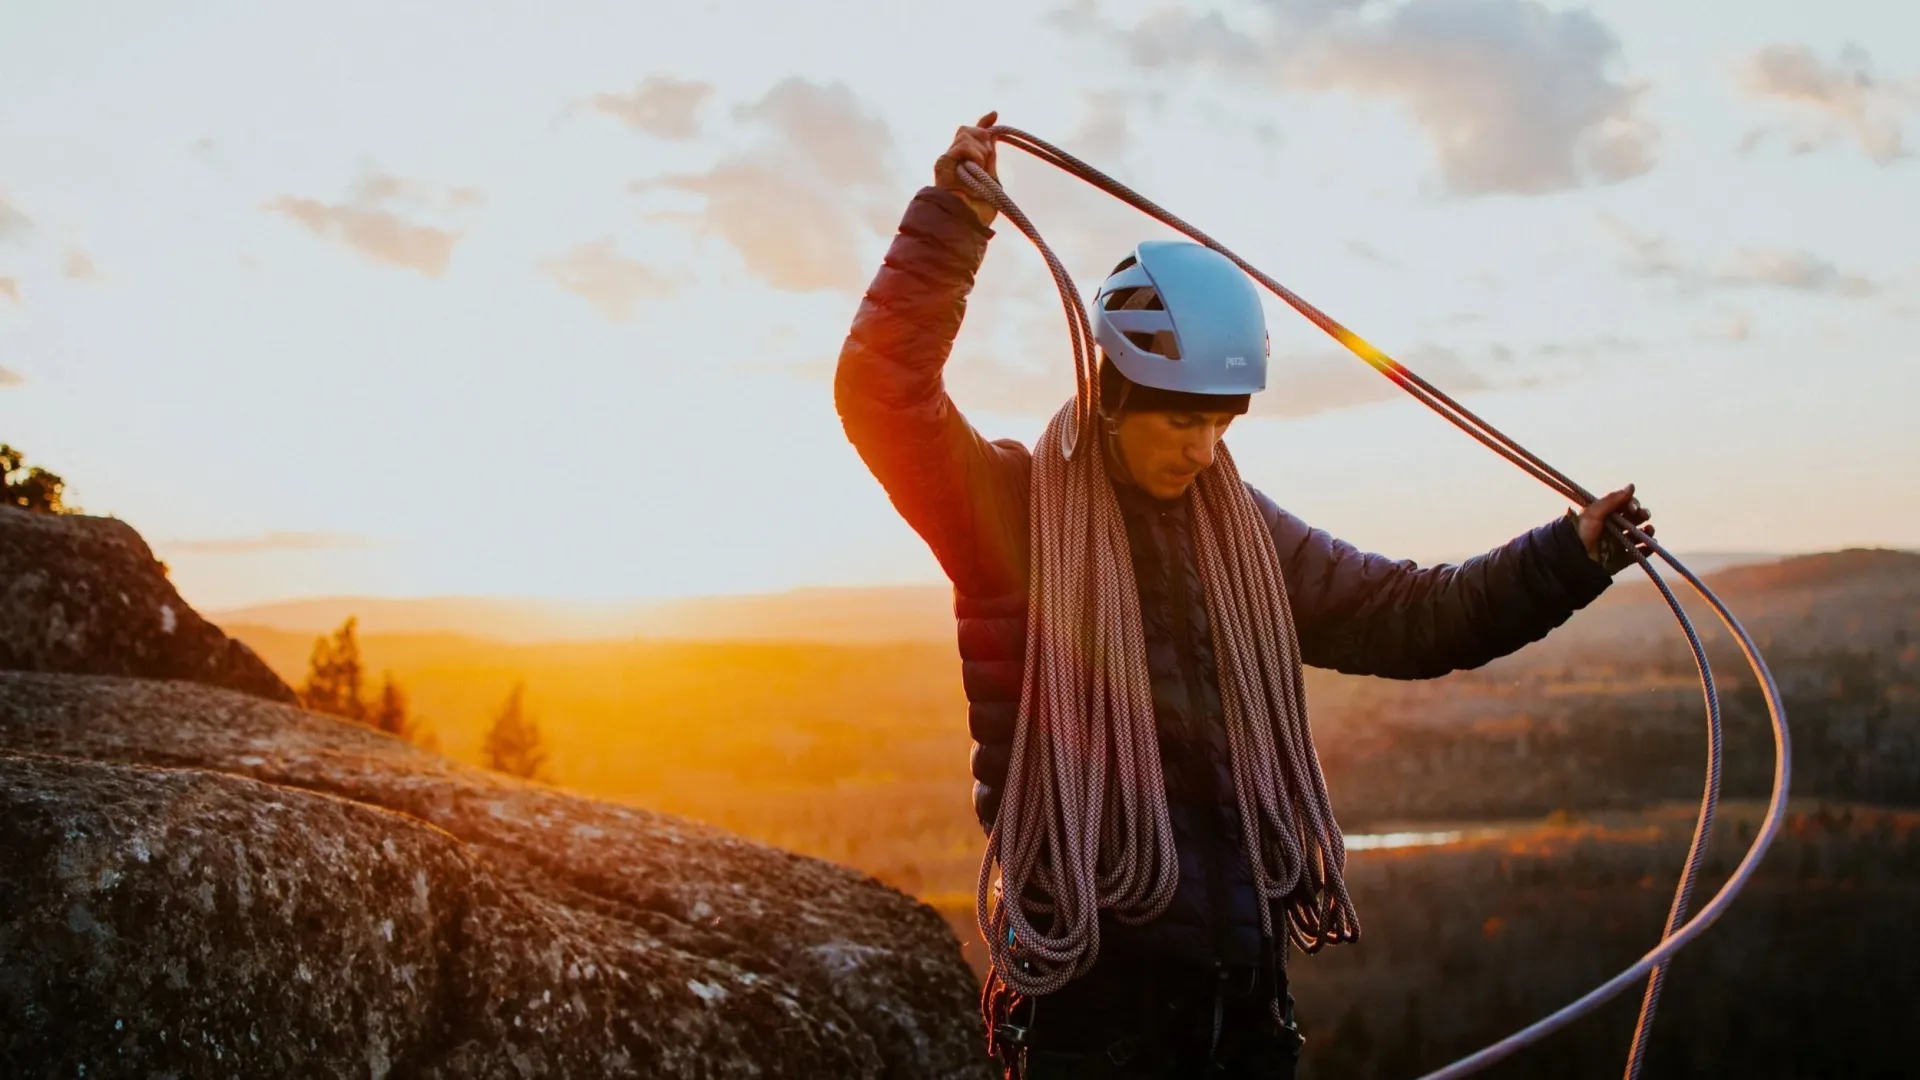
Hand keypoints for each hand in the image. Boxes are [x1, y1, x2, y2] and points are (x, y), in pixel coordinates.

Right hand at [933, 111, 999, 227]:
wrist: (965, 221)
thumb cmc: (977, 209)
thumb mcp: (990, 177)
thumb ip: (989, 157)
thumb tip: (993, 136)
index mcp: (966, 162)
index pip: (972, 136)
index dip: (983, 123)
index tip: (994, 114)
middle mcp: (954, 159)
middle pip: (967, 130)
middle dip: (982, 137)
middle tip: (986, 159)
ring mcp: (948, 160)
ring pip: (965, 134)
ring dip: (979, 149)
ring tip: (979, 167)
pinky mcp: (943, 162)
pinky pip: (962, 145)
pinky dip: (973, 153)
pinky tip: (974, 166)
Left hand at [1577, 484, 1653, 567]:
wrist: (1573, 559)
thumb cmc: (1580, 533)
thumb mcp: (1593, 513)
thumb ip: (1612, 500)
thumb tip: (1631, 486)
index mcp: (1605, 515)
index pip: (1624, 505)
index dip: (1632, 504)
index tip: (1633, 508)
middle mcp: (1613, 528)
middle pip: (1633, 519)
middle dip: (1642, 515)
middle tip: (1643, 516)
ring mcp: (1617, 544)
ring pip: (1638, 536)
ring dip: (1647, 532)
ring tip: (1649, 531)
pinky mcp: (1621, 559)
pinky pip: (1638, 554)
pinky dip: (1647, 550)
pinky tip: (1652, 545)